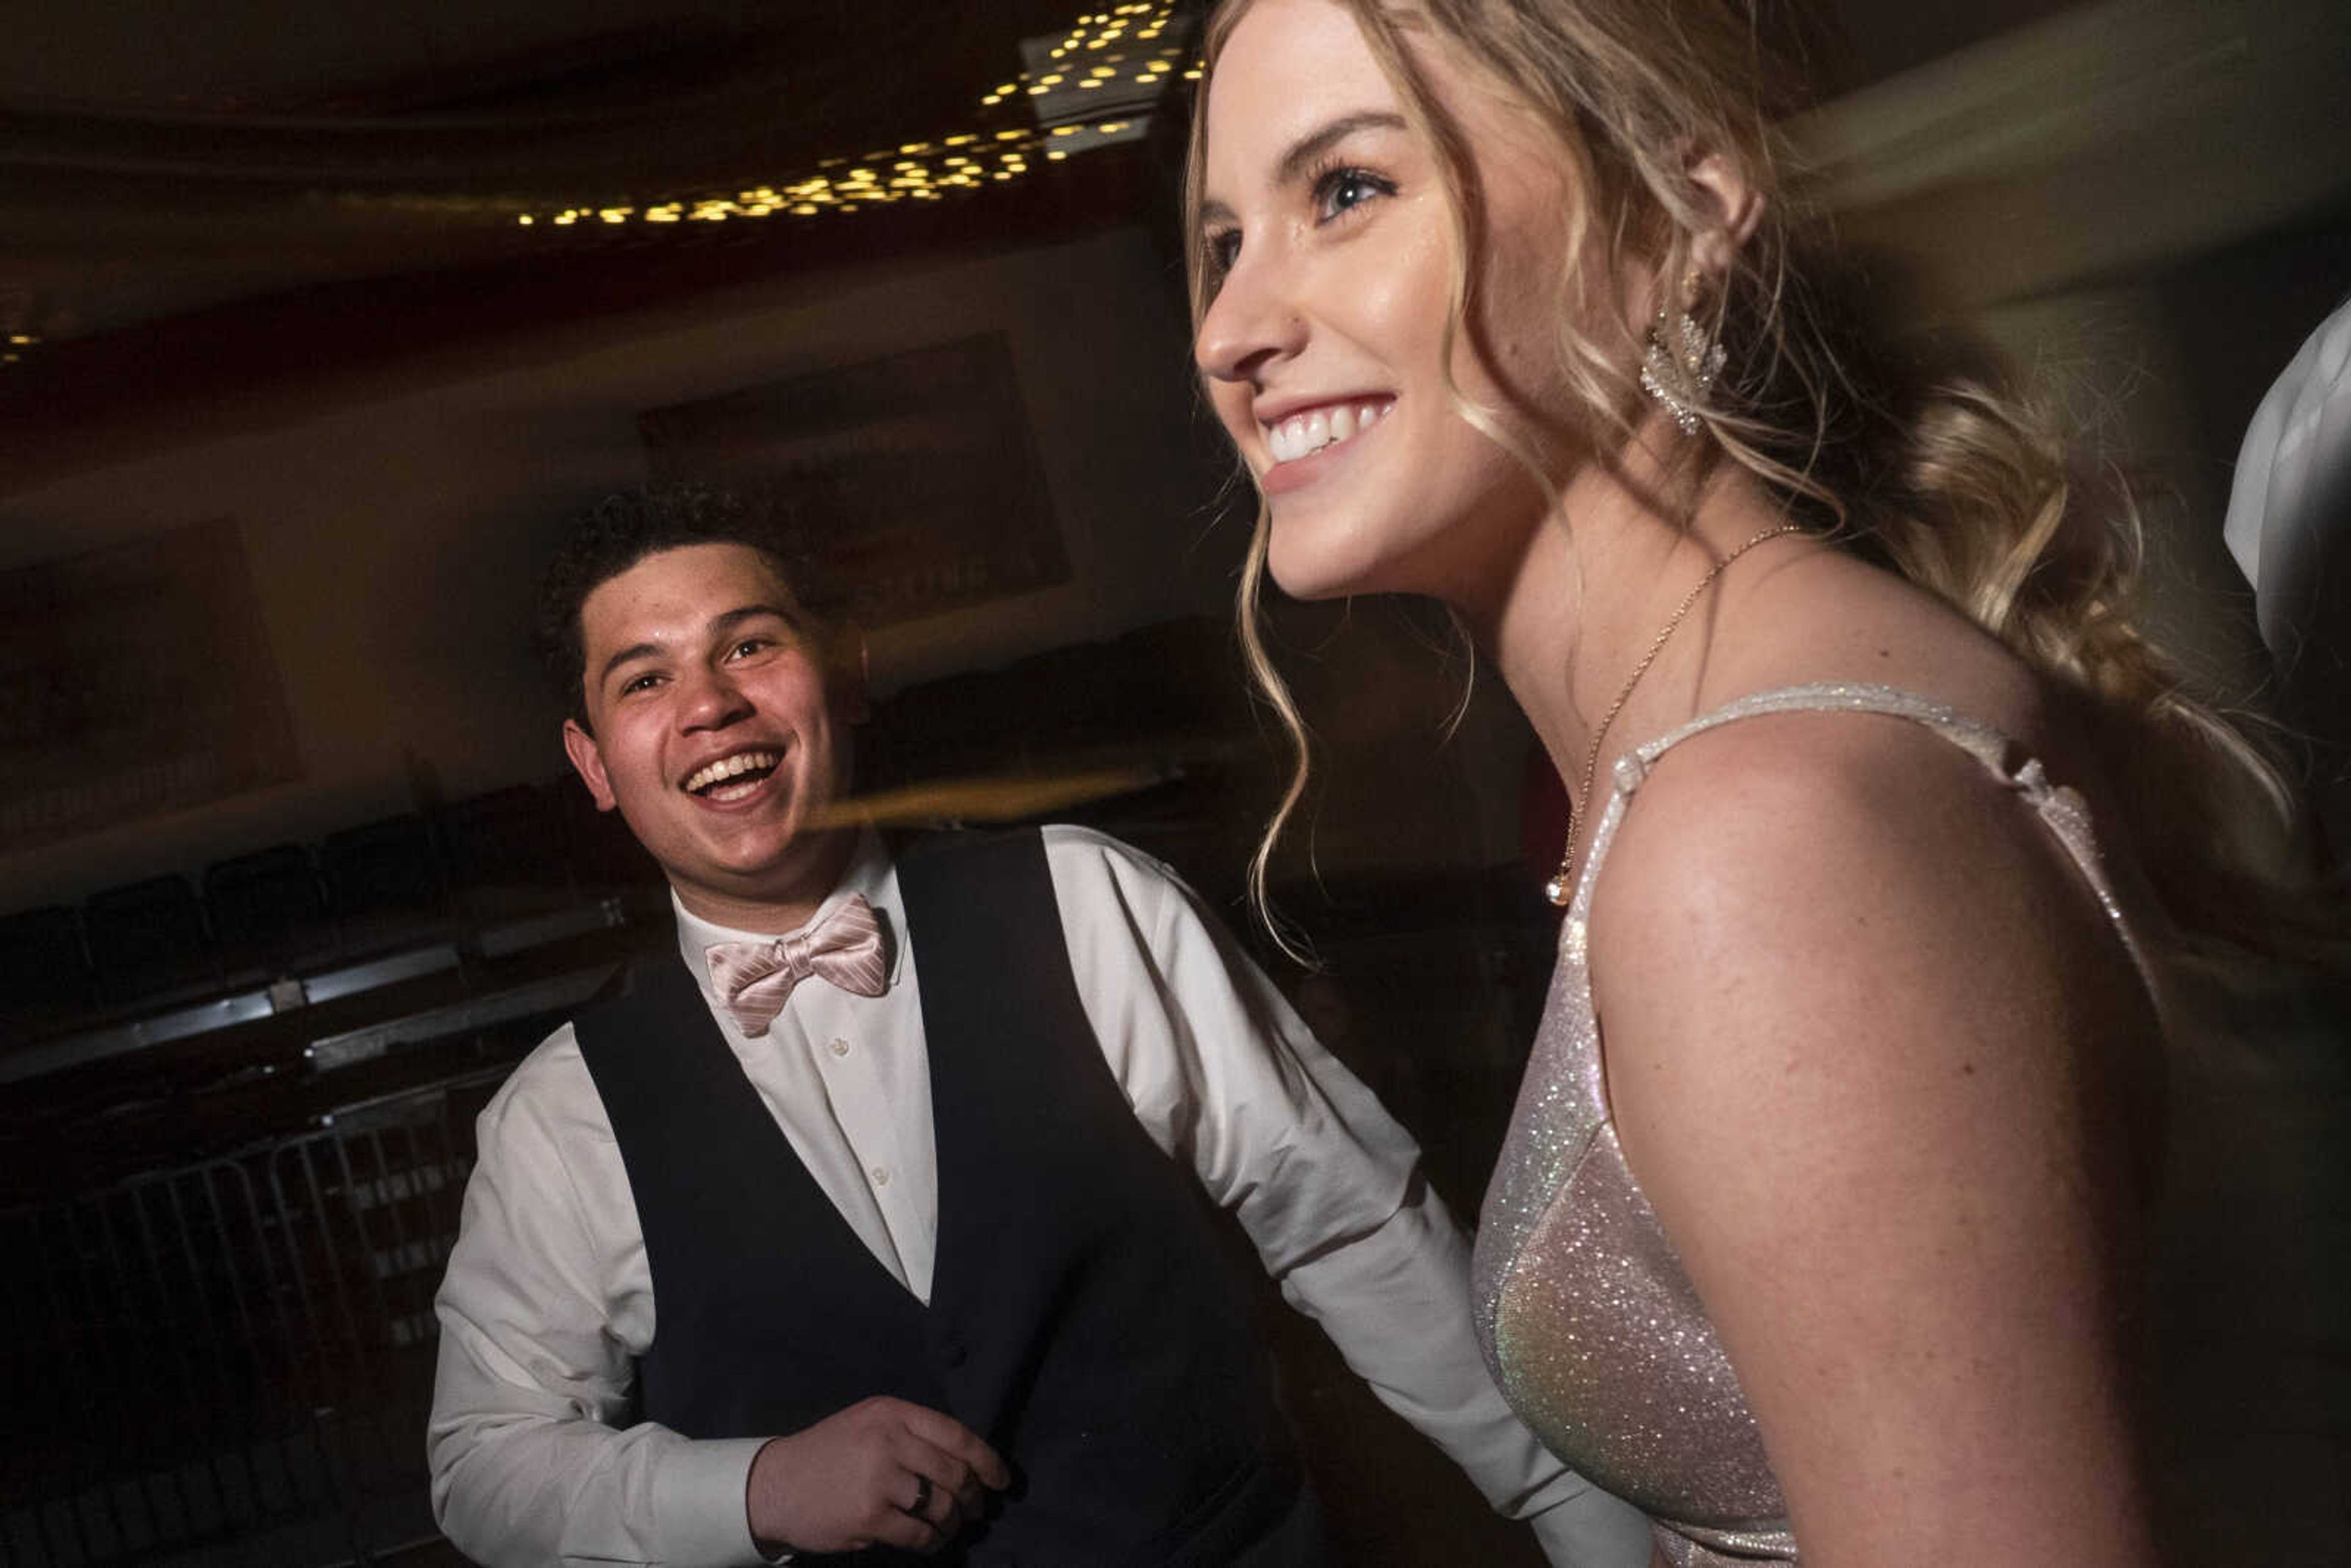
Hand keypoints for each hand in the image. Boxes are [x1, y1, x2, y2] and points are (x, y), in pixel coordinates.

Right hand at [746, 1396, 1012, 1555]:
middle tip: (978, 1509)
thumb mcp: (868, 1423)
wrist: (775, 1484)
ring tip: (951, 1527)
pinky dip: (932, 1542)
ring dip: (953, 1522)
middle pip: (954, 1473)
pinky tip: (930, 1541)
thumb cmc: (828, 1453)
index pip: (956, 1434)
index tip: (1002, 1479)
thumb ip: (911, 1433)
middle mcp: (888, 1441)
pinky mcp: (868, 1517)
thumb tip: (967, 1460)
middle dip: (974, 1496)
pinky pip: (919, 1534)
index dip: (987, 1459)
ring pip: (941, 1506)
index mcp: (891, 1413)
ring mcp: (878, 1480)